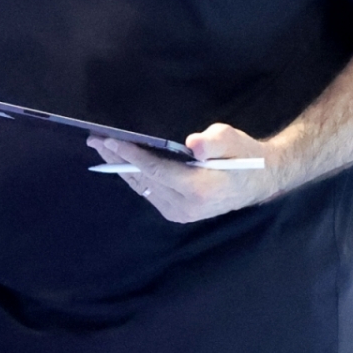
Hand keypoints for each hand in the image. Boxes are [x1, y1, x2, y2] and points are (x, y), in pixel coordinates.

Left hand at [87, 124, 272, 222]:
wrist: (257, 181)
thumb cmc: (243, 155)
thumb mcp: (232, 139)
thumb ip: (212, 141)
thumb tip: (191, 144)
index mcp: (199, 189)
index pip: (156, 169)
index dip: (131, 154)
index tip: (110, 139)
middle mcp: (186, 206)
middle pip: (144, 179)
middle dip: (118, 158)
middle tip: (96, 139)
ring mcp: (180, 213)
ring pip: (143, 187)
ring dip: (121, 167)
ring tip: (102, 148)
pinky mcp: (176, 213)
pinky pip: (149, 192)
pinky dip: (133, 176)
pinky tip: (120, 162)